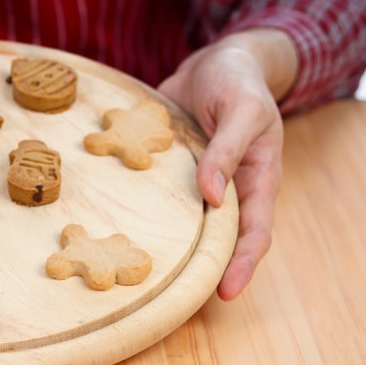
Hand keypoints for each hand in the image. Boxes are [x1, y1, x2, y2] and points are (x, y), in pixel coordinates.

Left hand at [158, 29, 294, 299]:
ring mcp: (196, 184)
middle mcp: (226, 190)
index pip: (254, 233)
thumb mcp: (241, 110)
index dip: (242, 265)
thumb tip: (214, 197)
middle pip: (217, 240)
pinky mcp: (169, 173)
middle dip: (201, 272)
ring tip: (135, 276)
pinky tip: (109, 230)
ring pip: (183, 225)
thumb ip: (228, 150)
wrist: (216, 63)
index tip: (224, 292)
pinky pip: (156, 199)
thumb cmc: (238, 83)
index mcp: (256, 179)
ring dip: (166, 248)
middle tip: (175, 301)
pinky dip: (137, 213)